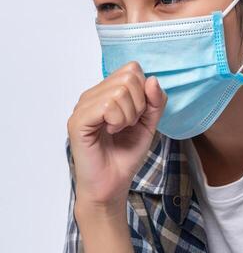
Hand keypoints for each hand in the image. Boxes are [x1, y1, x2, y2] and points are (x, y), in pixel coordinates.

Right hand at [68, 61, 167, 212]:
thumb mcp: (149, 124)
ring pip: (120, 91)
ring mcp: (83, 106)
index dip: (144, 92)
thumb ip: (155, 102)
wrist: (112, 183)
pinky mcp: (78, 121)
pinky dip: (117, 121)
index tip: (138, 115)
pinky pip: (107, 105)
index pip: (132, 69)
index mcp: (106, 92)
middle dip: (139, 104)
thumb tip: (152, 79)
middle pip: (129, 77)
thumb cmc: (125, 155)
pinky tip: (109, 132)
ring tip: (117, 130)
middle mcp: (92, 95)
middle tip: (128, 124)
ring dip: (128, 116)